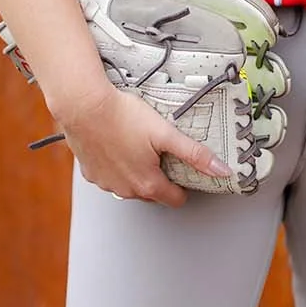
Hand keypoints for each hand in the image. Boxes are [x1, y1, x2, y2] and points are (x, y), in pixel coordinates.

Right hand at [56, 84, 232, 206]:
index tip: (185, 174)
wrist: (84, 107)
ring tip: (138, 145)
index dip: (184, 186)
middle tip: (161, 153)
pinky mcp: (91, 173)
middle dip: (160, 178)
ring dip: (136, 172)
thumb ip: (194, 153)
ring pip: (129, 186)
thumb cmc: (122, 117)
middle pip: (152, 193)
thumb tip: (221, 170)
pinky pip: (109, 176)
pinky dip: (115, 165)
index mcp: (147, 183)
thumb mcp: (165, 133)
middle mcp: (125, 190)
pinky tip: (118, 145)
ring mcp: (106, 183)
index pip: (175, 199)